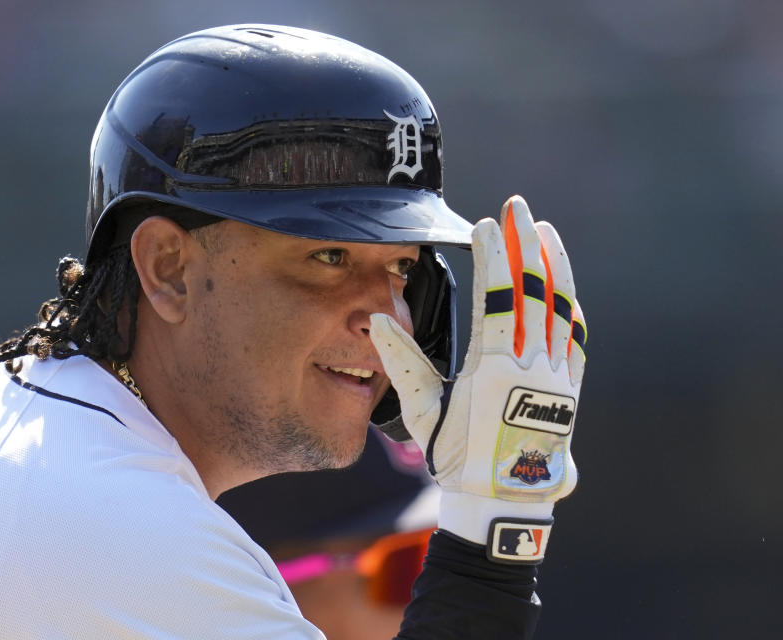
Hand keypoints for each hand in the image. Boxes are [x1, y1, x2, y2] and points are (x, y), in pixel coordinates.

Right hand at [369, 195, 585, 562]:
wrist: (506, 502)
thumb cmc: (458, 460)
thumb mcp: (422, 413)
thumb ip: (402, 362)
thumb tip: (379, 319)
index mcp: (492, 370)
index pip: (496, 299)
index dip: (492, 258)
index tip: (483, 226)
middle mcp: (530, 366)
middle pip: (532, 292)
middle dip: (524, 243)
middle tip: (516, 207)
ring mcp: (555, 377)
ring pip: (559, 308)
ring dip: (553, 265)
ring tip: (545, 230)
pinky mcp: (569, 389)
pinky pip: (575, 338)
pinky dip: (569, 306)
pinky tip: (565, 287)